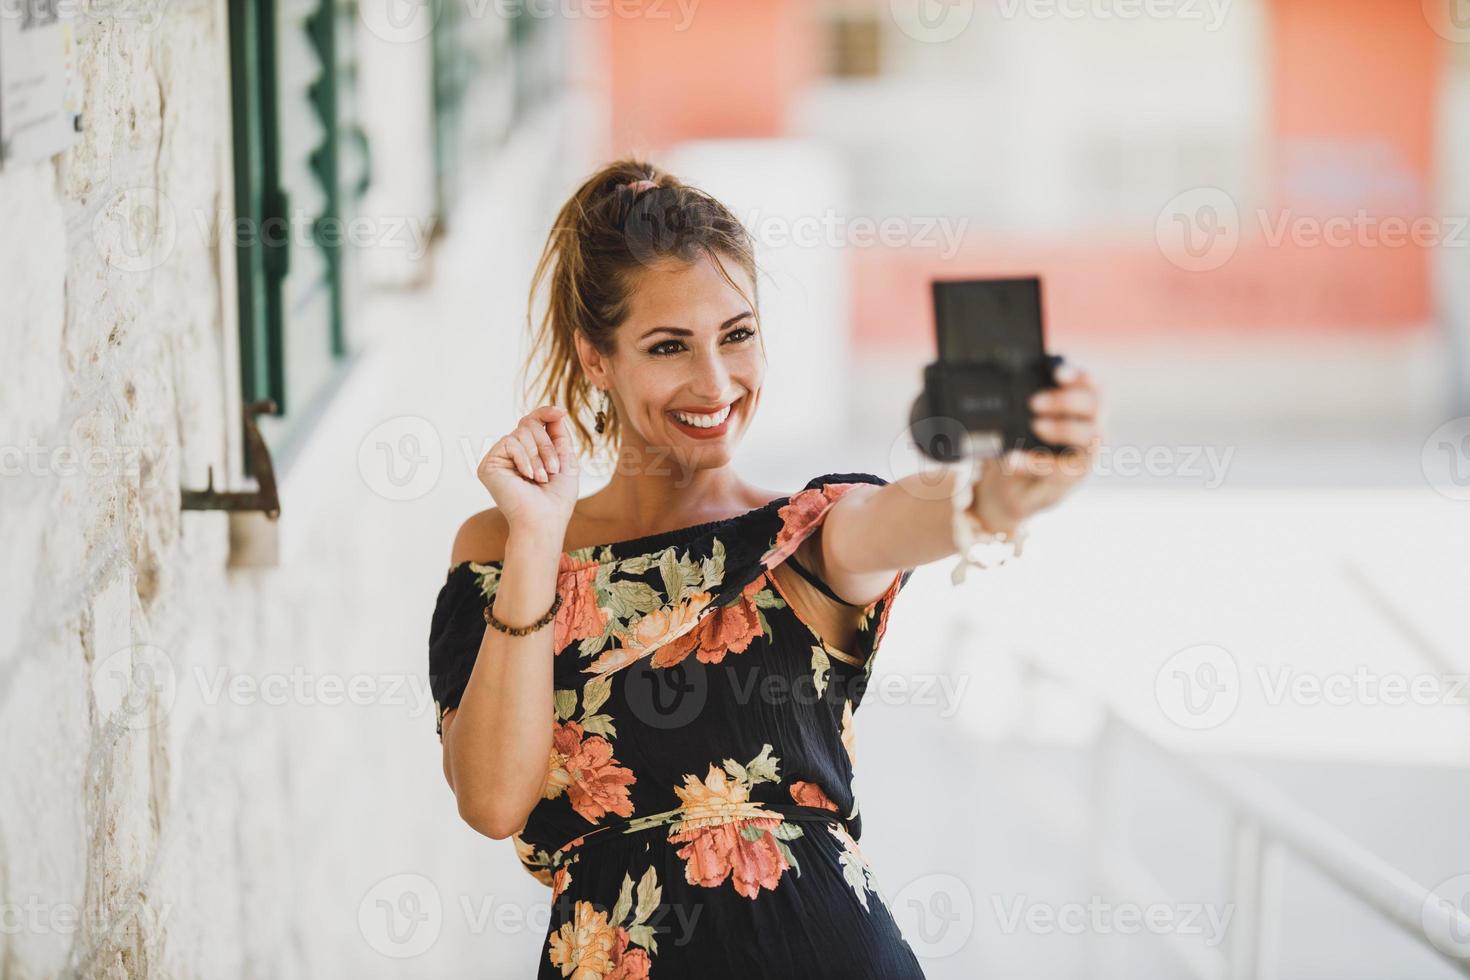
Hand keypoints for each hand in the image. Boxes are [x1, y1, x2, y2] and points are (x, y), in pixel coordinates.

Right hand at [476, 406, 579, 535]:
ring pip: (521, 432)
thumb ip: (560, 436)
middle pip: (529, 424)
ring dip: (539, 455)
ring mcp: (500, 458)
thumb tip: (557, 412)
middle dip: (547, 445)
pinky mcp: (489, 464)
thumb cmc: (556, 499)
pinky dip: (524, 458)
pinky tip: (527, 476)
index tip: (561, 411)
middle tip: (553, 469)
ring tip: (541, 478)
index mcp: (530, 452)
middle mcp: (513, 453)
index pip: (533, 422)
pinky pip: (510, 442)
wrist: (544, 520)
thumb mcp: (566, 462)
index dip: (545, 413)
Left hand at [971, 364, 1100, 532]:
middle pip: (1096, 405)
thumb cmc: (1019, 444)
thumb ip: (1022, 399)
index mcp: (1081, 406)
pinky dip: (1034, 461)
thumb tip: (1009, 380)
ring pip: (1091, 436)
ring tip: (1035, 425)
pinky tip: (1012, 458)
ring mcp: (1086, 454)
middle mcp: (1091, 427)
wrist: (1009, 488)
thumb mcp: (1017, 419)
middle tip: (1033, 402)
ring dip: (1062, 427)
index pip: (1094, 384)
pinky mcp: (1072, 478)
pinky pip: (1061, 469)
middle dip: (1065, 400)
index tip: (1057, 372)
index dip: (1081, 375)